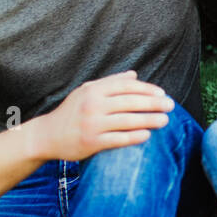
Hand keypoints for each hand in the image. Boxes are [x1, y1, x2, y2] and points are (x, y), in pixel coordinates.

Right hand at [33, 70, 172, 160]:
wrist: (46, 135)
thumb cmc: (71, 112)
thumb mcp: (86, 92)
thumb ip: (110, 83)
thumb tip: (134, 75)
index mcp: (93, 90)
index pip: (126, 86)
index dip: (147, 89)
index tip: (162, 93)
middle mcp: (93, 105)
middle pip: (130, 102)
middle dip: (154, 103)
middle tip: (171, 106)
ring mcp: (92, 124)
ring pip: (127, 120)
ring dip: (149, 120)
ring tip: (165, 120)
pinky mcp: (91, 141)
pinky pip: (118, 139)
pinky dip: (134, 137)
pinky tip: (147, 135)